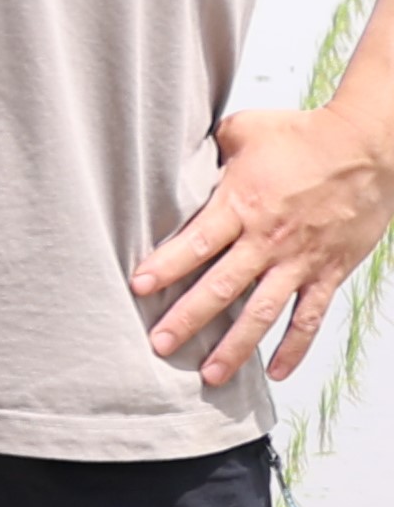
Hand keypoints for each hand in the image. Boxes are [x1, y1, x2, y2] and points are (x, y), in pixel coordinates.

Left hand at [134, 103, 393, 387]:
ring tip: (210, 376)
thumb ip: (209, 146)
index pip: (195, 243)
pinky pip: (310, 316)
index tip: (136, 288)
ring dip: (236, 347)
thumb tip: (179, 146)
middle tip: (159, 346)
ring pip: (263, 313)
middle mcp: (268, 239)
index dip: (164, 267)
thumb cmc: (304, 133)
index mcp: (241, 204)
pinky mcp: (330, 271)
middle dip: (188, 320)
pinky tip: (278, 372)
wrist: (369, 145)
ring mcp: (300, 260)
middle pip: (221, 288)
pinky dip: (295, 347)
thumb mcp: (244, 130)